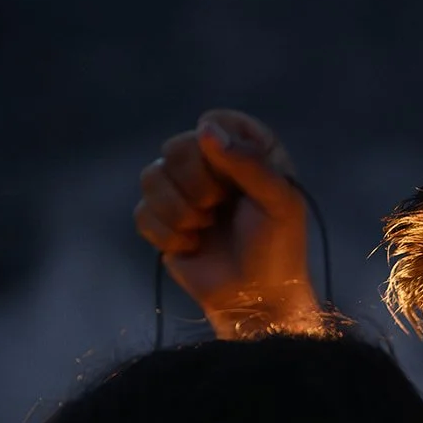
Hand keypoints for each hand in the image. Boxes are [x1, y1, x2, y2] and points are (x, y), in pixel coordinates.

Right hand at [134, 109, 323, 337]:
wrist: (256, 299)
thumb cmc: (277, 249)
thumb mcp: (279, 202)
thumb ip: (248, 161)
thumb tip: (204, 129)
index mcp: (245, 152)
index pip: (214, 122)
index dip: (218, 150)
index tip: (235, 181)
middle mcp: (212, 166)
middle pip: (175, 147)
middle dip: (196, 184)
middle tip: (218, 208)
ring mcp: (184, 193)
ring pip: (151, 177)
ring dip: (179, 210)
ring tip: (204, 229)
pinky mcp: (164, 222)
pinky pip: (142, 213)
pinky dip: (167, 234)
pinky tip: (191, 247)